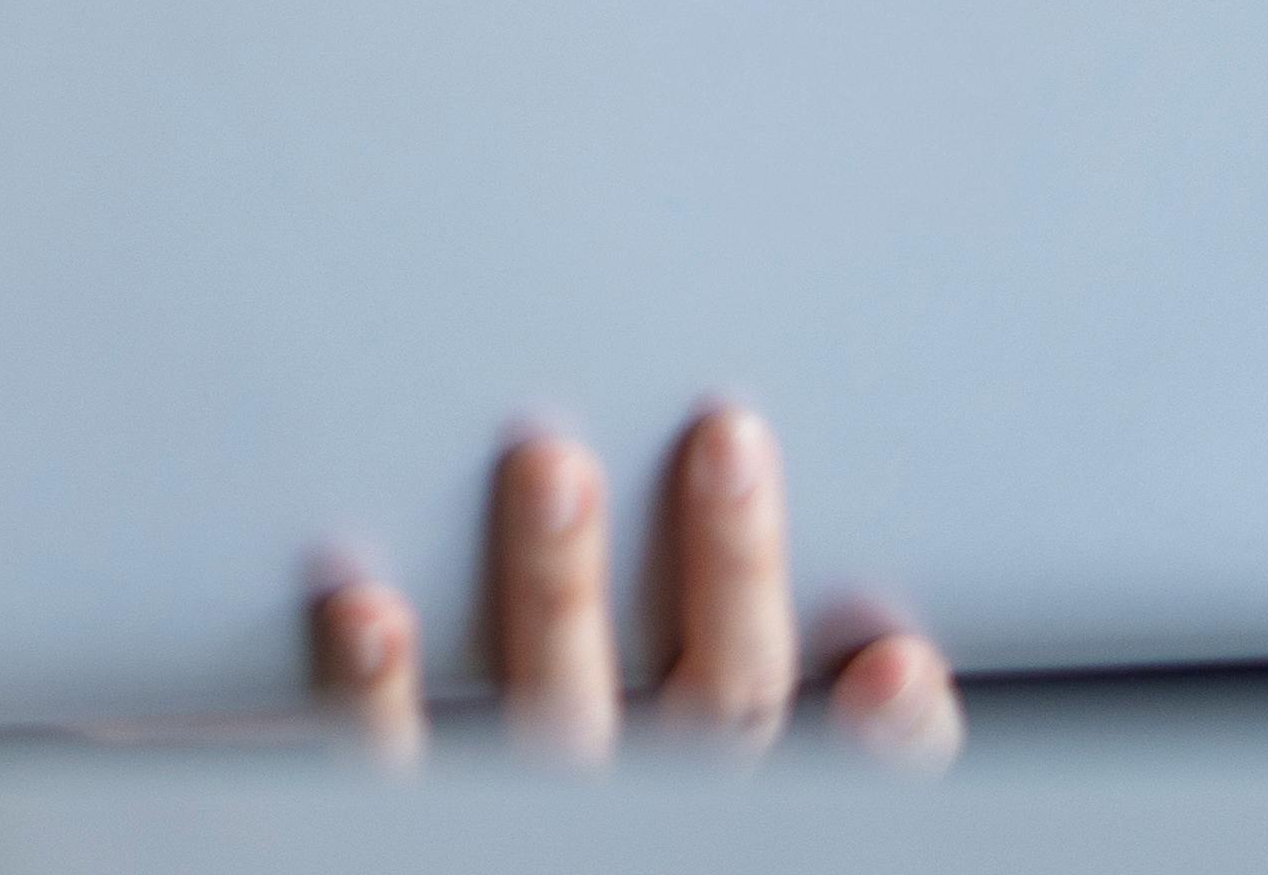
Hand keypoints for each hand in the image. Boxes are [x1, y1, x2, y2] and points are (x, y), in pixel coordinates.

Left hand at [306, 409, 959, 764]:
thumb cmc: (568, 796)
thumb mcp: (690, 768)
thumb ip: (731, 682)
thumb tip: (870, 633)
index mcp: (719, 804)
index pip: (840, 777)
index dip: (891, 735)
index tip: (895, 662)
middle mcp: (641, 818)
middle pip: (719, 708)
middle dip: (734, 569)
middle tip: (727, 443)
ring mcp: (529, 820)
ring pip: (564, 715)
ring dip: (561, 587)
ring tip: (555, 469)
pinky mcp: (410, 825)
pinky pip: (392, 766)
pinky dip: (380, 692)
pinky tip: (372, 612)